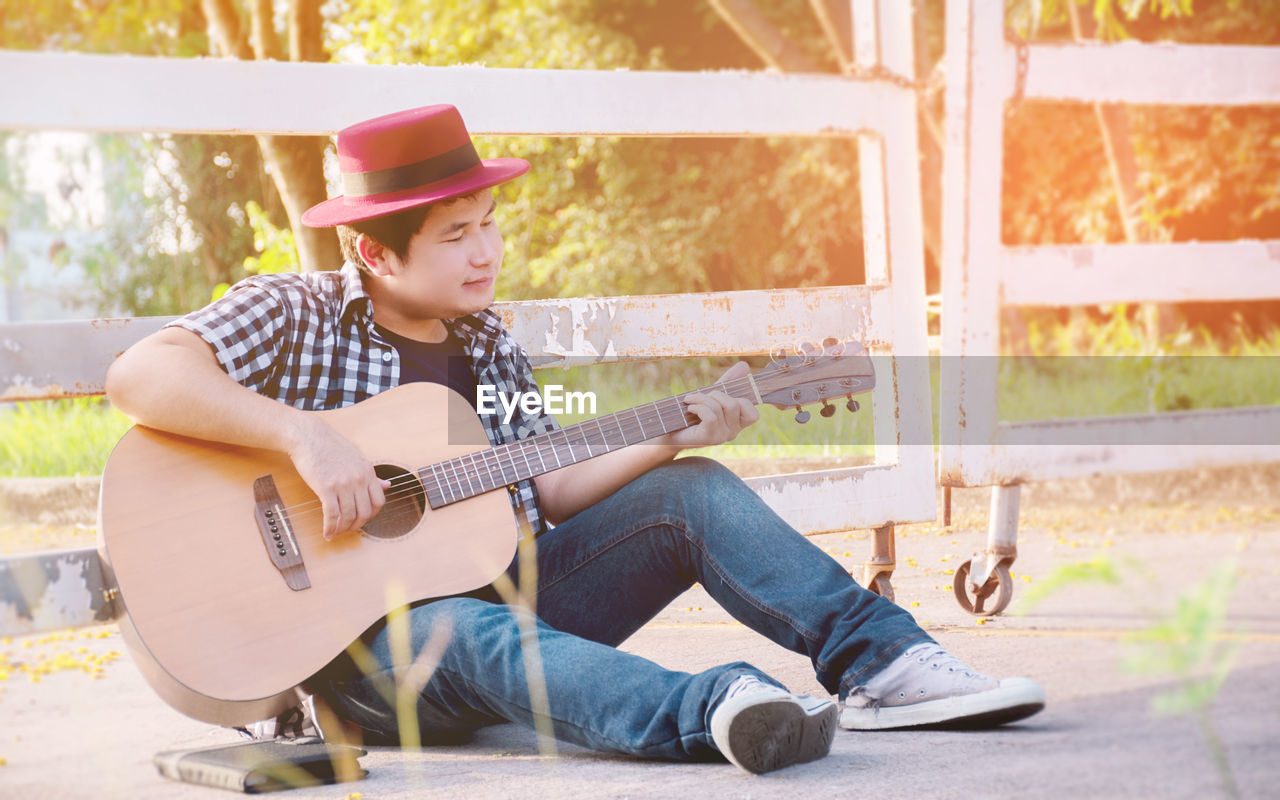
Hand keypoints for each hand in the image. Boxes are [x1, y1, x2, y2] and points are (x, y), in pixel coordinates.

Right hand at [286, 415, 390, 539]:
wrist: (309, 436)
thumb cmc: (330, 446)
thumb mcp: (357, 458)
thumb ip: (371, 475)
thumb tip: (387, 486)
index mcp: (367, 471)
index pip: (379, 501)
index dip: (372, 515)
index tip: (363, 519)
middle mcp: (358, 479)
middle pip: (365, 512)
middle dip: (357, 525)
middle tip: (348, 529)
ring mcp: (343, 484)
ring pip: (348, 516)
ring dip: (342, 529)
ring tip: (336, 532)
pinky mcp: (326, 488)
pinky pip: (332, 515)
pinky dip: (330, 527)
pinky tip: (327, 532)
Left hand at [660, 361, 759, 449]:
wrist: (669, 432)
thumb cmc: (692, 414)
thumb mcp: (711, 396)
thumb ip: (728, 382)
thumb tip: (745, 365)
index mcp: (737, 423)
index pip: (753, 415)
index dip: (743, 401)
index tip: (724, 395)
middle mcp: (732, 432)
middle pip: (735, 404)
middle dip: (716, 394)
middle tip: (703, 397)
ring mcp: (721, 436)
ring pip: (720, 408)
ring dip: (702, 398)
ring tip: (690, 400)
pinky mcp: (708, 438)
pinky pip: (710, 416)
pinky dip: (699, 407)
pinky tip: (690, 408)